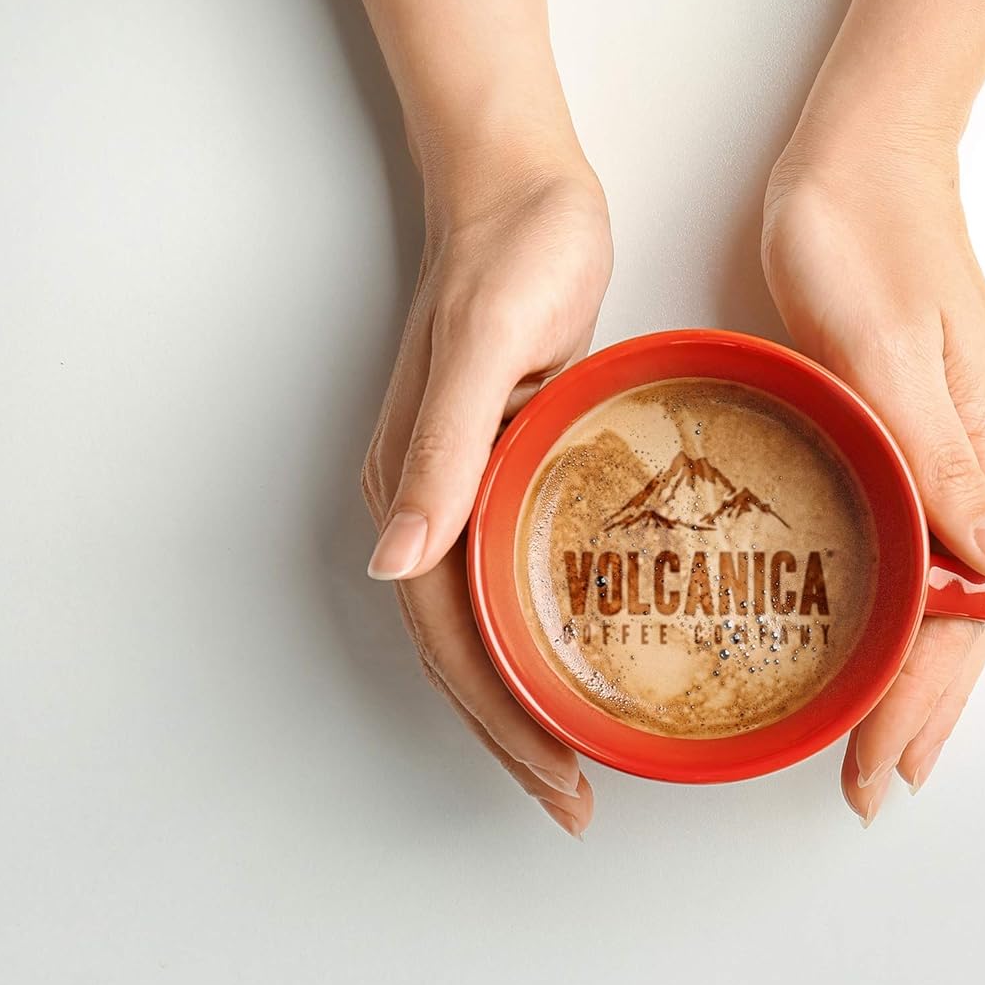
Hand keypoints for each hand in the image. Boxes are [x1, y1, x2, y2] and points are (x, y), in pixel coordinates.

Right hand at [360, 122, 612, 836]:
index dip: (497, 719)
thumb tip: (393, 564)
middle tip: (579, 796)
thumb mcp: (484, 342)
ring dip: (526, 692)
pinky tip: (591, 649)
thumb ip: (445, 447)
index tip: (558, 781)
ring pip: (487, 617)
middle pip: (461, 645)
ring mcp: (467, 480)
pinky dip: (544, 627)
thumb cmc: (512, 254)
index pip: (445, 634)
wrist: (522, 188)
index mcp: (414, 482)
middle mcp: (430, 495)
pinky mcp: (509, 459)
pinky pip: (518, 569)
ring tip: (582, 751)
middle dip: (513, 731)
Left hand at [762, 110, 984, 825]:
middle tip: (874, 782)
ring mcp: (960, 443)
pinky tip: (876, 624)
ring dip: (919, 667)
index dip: (925, 700)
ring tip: (882, 734)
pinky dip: (904, 605)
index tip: (882, 769)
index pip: (966, 614)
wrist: (865, 155)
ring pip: (948, 586)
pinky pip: (925, 542)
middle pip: (968, 615)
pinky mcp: (923, 422)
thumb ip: (938, 461)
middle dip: (925, 705)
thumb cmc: (863, 236)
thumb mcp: (887, 346)